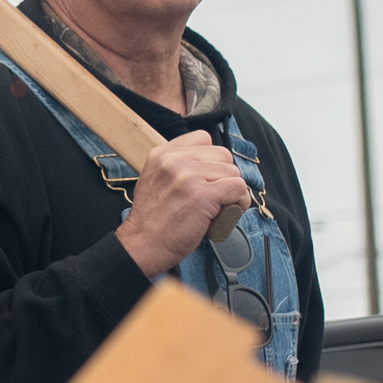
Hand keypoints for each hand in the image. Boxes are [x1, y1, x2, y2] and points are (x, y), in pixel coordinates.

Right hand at [114, 131, 247, 276]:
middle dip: (224, 176)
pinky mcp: (203, 195)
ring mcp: (189, 176)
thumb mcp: (155, 179)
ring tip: (216, 209)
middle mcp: (175, 160)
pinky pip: (238, 188)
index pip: (203, 138)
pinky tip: (226, 214)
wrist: (143, 245)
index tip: (206, 178)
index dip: (211, 159)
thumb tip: (208, 164)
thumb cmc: (153, 220)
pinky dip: (239, 203)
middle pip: (223, 155)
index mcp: (162, 153)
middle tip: (213, 197)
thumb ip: (176, 166)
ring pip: (233, 172)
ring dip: (231, 193)